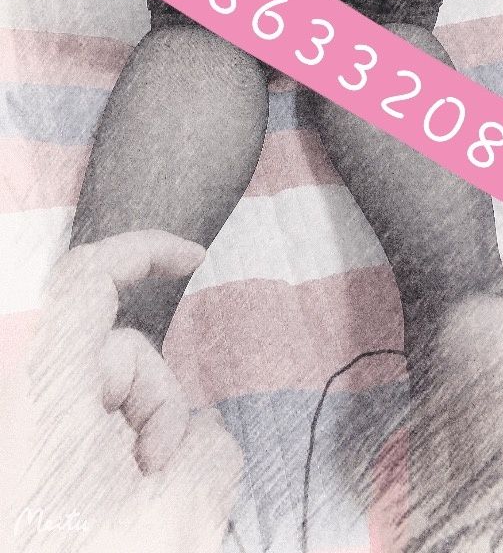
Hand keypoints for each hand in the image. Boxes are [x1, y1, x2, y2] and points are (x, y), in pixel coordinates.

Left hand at [17, 231, 241, 552]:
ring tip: (137, 503)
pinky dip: (112, 459)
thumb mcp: (175, 521)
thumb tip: (205, 438)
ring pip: (104, 399)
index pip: (86, 276)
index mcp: (48, 391)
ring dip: (137, 442)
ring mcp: (23, 428)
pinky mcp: (25, 456)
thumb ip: (210, 456)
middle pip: (117, 353)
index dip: (142, 249)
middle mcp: (26, 398)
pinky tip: (118, 510)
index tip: (193, 258)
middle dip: (158, 403)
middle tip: (162, 475)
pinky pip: (85, 431)